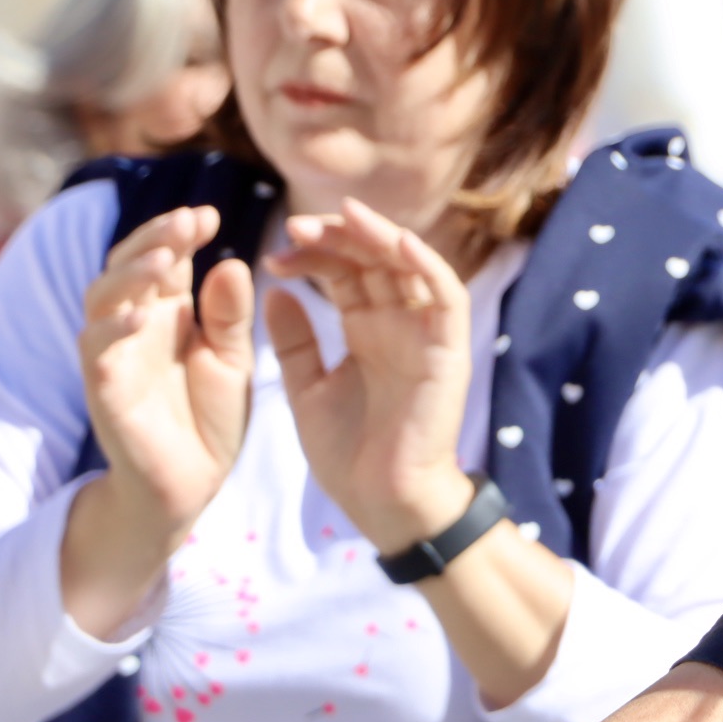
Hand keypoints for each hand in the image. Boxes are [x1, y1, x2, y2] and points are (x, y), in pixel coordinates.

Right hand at [76, 207, 256, 538]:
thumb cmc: (210, 419)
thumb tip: (229, 260)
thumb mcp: (233, 360)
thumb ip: (230, 316)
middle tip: (187, 221)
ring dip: (131, 274)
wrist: (191, 484)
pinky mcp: (103, 388)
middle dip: (155, 238)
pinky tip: (142, 315)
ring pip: (103, 298)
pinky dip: (115, 329)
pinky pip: (97, 351)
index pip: (166, 257)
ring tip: (165, 258)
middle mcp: (134, 324)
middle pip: (129, 265)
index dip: (180, 232)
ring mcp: (113, 353)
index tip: (208, 214)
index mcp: (168, 310)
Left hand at [265, 199, 474, 551]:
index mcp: (367, 330)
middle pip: (373, 260)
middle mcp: (398, 323)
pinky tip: (397, 241)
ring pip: (409, 265)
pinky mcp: (449, 350)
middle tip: (298, 226)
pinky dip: (426, 264)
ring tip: (343, 217)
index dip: (313, 255)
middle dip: (338, 237)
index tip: (275, 253)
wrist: (383, 504)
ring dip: (379, 236)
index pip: (345, 273)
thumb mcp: (307, 390)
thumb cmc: (349, 456)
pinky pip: (445, 295)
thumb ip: (294, 343)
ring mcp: (426, 333)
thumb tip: (273, 289)